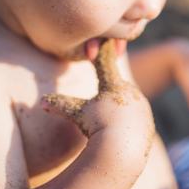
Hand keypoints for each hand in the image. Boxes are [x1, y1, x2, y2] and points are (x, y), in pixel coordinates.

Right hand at [40, 39, 154, 142]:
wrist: (123, 148)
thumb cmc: (98, 126)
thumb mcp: (78, 113)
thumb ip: (61, 105)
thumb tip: (40, 102)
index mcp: (114, 85)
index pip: (106, 65)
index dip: (104, 52)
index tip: (107, 40)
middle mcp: (132, 92)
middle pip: (116, 91)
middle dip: (108, 97)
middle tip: (102, 112)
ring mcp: (142, 109)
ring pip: (127, 107)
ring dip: (118, 114)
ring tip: (111, 128)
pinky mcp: (148, 125)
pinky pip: (135, 123)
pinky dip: (127, 127)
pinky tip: (122, 137)